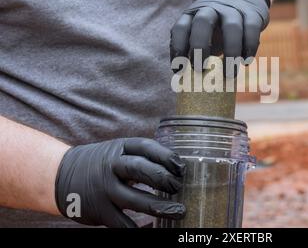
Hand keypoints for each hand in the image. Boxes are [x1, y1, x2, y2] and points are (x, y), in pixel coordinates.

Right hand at [55, 138, 185, 227]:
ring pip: (135, 199)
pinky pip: (122, 222)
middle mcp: (111, 166)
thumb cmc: (100, 163)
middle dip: (163, 178)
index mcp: (119, 148)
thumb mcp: (117, 151)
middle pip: (140, 169)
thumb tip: (175, 168)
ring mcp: (104, 189)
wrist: (60, 175)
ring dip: (160, 206)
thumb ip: (140, 157)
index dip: (166, 156)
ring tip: (179, 211)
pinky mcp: (99, 210)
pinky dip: (138, 227)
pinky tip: (152, 227)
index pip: (146, 147)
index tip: (181, 167)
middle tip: (179, 186)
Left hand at [170, 0, 270, 69]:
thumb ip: (193, 49)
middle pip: (202, 23)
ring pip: (232, 27)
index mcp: (193, 14)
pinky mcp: (252, 14)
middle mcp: (211, 8)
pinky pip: (251, 30)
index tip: (179, 70)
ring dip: (231, 53)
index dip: (177, 49)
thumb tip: (185, 81)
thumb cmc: (216, 24)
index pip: (181, 28)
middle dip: (200, 48)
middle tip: (201, 70)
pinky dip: (249, 48)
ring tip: (229, 74)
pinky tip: (246, 62)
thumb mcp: (201, 32)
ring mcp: (232, 9)